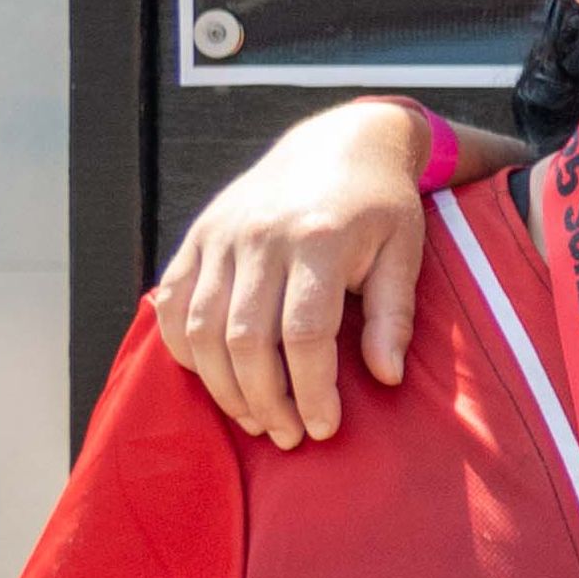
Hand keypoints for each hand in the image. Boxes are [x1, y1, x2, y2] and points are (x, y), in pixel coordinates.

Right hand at [161, 102, 441, 443]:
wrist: (338, 142)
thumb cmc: (379, 206)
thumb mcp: (404, 252)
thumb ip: (393, 315)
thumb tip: (386, 377)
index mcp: (318, 238)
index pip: (304, 334)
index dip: (312, 390)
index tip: (324, 428)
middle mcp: (260, 236)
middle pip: (245, 339)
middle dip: (265, 400)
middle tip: (289, 435)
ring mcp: (221, 234)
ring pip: (201, 328)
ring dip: (223, 386)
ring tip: (256, 419)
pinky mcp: (198, 236)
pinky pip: (173, 304)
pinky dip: (185, 348)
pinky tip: (215, 378)